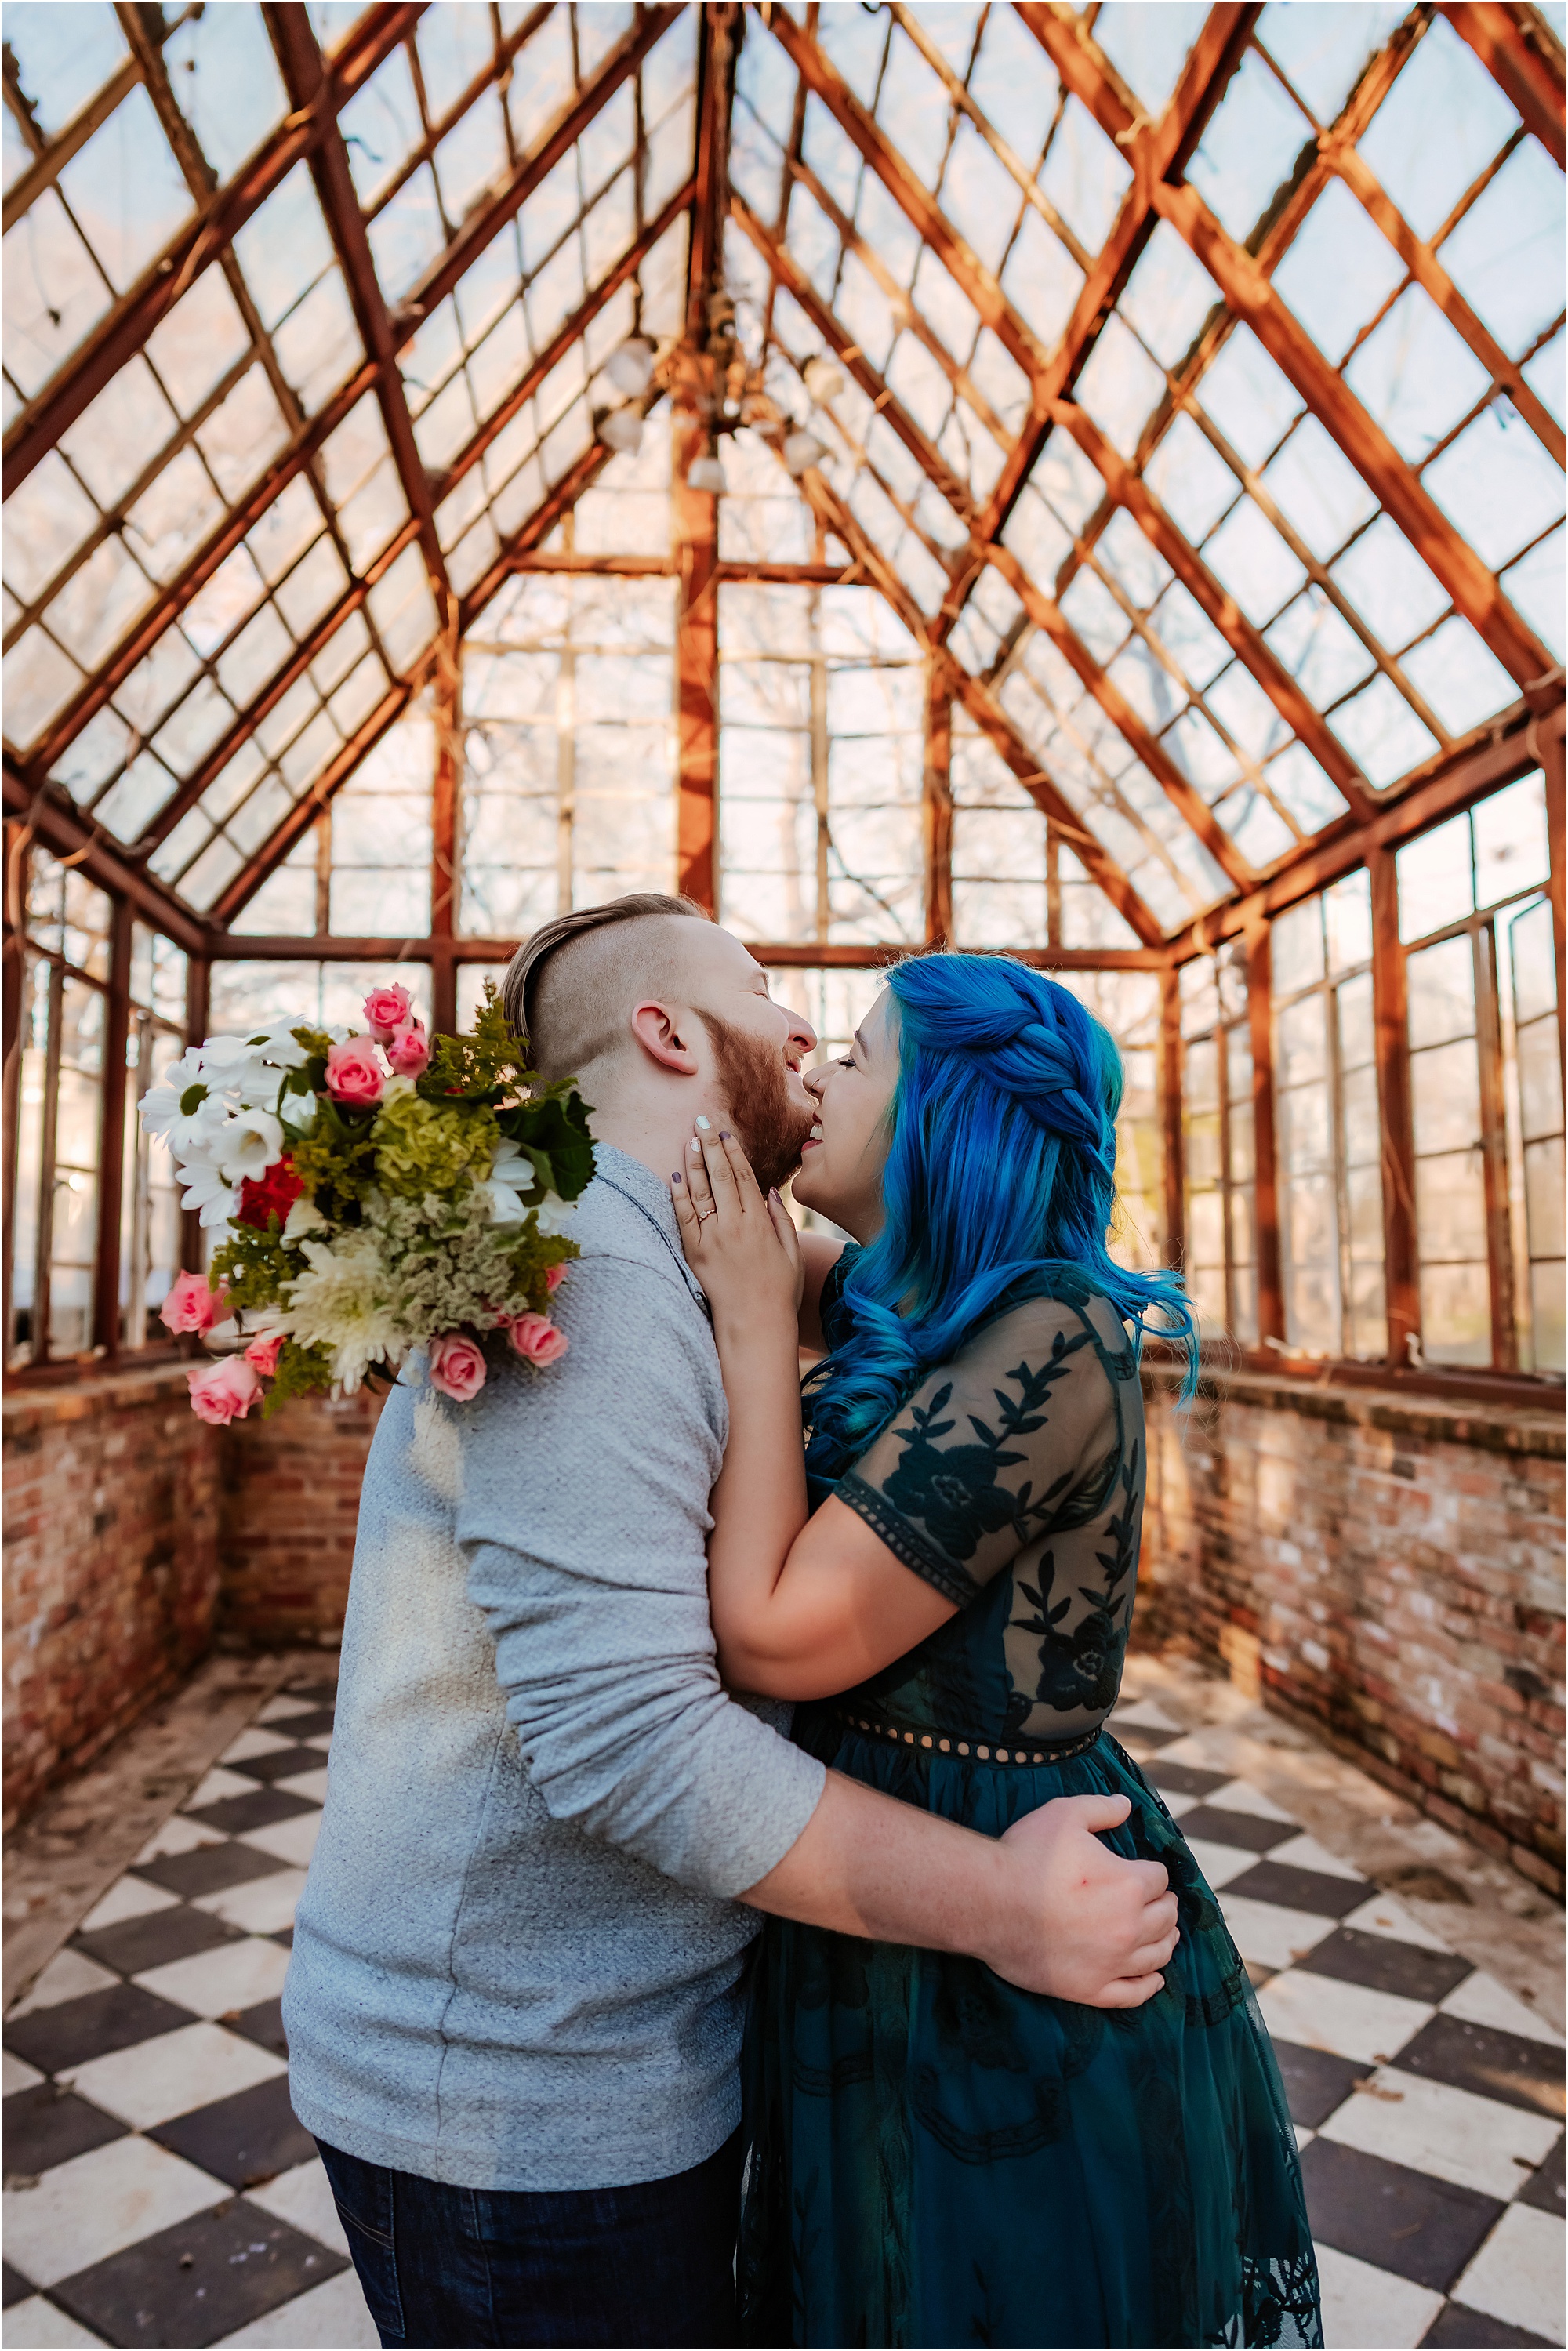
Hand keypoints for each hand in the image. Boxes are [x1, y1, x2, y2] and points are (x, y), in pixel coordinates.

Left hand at [672, 1123, 803, 1331]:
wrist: (755, 1324)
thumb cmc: (779, 1290)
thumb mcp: (791, 1252)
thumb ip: (780, 1218)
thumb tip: (768, 1189)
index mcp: (759, 1222)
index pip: (743, 1176)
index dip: (733, 1152)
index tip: (726, 1132)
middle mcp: (734, 1225)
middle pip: (720, 1175)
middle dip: (711, 1145)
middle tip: (702, 1121)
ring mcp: (712, 1238)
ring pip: (700, 1191)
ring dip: (694, 1162)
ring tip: (689, 1140)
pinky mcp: (695, 1252)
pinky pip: (684, 1217)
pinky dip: (679, 1195)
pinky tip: (676, 1176)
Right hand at [986, 1793, 1178, 2007]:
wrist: (988, 1903)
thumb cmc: (1026, 1855)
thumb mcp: (1064, 1815)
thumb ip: (1101, 1808)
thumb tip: (1126, 1805)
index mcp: (1129, 1884)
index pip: (1160, 1878)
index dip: (1151, 1871)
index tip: (1143, 1871)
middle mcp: (1129, 1926)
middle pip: (1165, 1918)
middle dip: (1164, 1905)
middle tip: (1159, 1901)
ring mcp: (1111, 1962)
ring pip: (1157, 1955)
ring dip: (1165, 1942)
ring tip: (1164, 1935)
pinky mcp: (1090, 1989)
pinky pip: (1133, 1993)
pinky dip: (1149, 1986)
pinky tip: (1155, 1979)